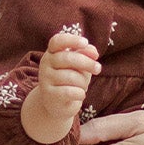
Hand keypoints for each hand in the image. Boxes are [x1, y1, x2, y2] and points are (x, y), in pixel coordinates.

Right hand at [20, 26, 100, 144]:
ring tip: (83, 87)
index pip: (57, 41)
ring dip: (83, 82)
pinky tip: (80, 95)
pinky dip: (80, 94)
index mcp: (52, 52)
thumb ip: (86, 55)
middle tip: (98, 69)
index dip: (72, 40)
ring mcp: (45, 79)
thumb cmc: (70, 80)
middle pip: (68, 58)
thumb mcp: (79, 66)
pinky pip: (70, 92)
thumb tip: (93, 52)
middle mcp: (45, 63)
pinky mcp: (48, 94)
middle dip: (87, 63)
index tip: (85, 43)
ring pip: (71, 76)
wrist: (57, 104)